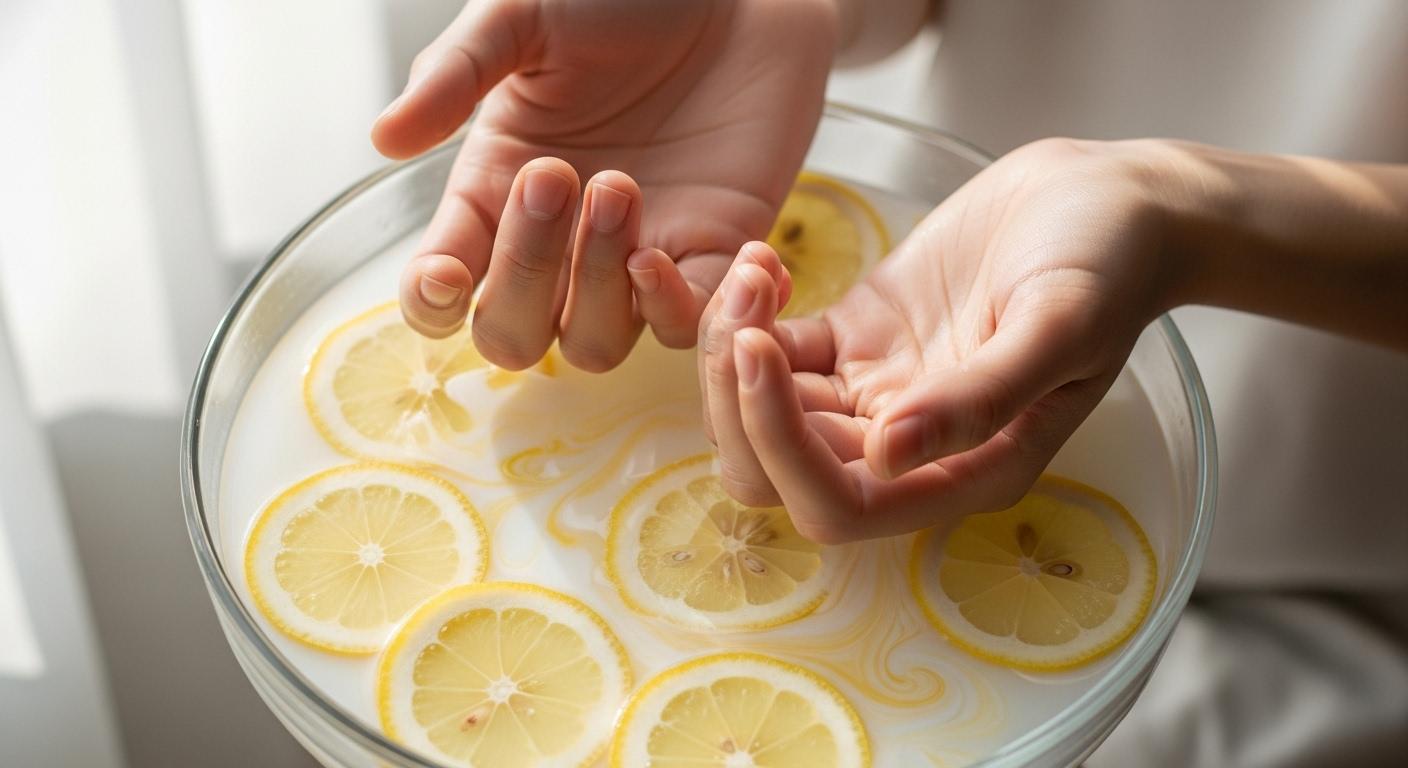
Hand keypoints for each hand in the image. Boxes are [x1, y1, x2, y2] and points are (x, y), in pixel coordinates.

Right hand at [372, 0, 836, 370]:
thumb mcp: (524, 19)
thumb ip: (457, 74)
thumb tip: (383, 140)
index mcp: (496, 190)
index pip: (442, 287)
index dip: (431, 302)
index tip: (444, 272)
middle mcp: (559, 243)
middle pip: (514, 334)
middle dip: (524, 277)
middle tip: (553, 177)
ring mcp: (632, 258)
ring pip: (595, 343)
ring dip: (597, 282)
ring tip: (619, 185)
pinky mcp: (708, 257)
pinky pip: (682, 327)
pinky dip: (670, 306)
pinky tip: (661, 245)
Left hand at [699, 139, 1178, 542]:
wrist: (1109, 200)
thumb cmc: (1107, 266)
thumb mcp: (1059, 327)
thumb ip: (980, 399)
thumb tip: (886, 457)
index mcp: (962, 472)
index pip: (839, 505)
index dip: (782, 448)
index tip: (761, 352)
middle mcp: (908, 449)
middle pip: (778, 469)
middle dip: (737, 400)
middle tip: (744, 307)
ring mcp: (875, 392)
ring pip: (763, 409)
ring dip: (733, 350)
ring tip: (754, 271)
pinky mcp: (856, 338)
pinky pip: (776, 350)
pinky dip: (749, 314)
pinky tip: (764, 261)